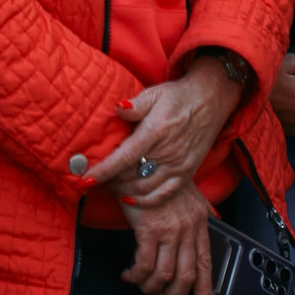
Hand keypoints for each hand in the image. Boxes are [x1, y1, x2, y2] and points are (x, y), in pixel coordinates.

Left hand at [87, 55, 244, 205]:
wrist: (210, 101)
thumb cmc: (177, 96)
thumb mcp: (155, 93)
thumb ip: (135, 105)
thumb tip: (117, 109)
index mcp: (156, 131)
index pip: (124, 157)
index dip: (104, 170)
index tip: (84, 179)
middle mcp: (168, 152)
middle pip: (132, 176)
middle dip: (110, 181)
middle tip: (95, 178)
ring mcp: (178, 165)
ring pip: (145, 188)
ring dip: (124, 190)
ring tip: (111, 185)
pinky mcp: (187, 173)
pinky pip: (164, 195)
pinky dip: (145, 200)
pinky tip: (130, 198)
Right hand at [121, 180, 214, 294]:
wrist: (140, 159)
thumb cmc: (158, 174)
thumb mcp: (186, 194)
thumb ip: (192, 215)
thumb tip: (195, 234)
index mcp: (199, 220)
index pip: (206, 262)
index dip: (204, 289)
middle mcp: (188, 227)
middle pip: (186, 275)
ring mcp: (170, 229)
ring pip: (165, 275)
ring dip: (151, 287)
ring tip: (142, 285)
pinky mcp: (150, 229)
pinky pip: (145, 266)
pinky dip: (136, 275)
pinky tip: (129, 274)